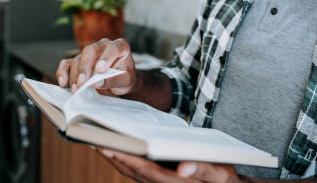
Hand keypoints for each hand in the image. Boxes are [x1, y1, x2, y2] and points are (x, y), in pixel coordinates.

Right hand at [56, 38, 136, 94]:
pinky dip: (63, 72)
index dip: (106, 58)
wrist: (121, 80)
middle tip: (83, 82)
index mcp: (119, 46)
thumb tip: (96, 82)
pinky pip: (67, 63)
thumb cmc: (125, 77)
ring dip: (75, 74)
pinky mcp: (80, 60)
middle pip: (90, 51)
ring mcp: (90, 52)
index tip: (100, 70)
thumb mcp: (124, 80)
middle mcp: (103, 45)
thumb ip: (112, 80)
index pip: (112, 48)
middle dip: (85, 67)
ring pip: (78, 59)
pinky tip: (63, 82)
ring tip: (76, 88)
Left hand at [97, 148, 242, 182]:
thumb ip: (203, 170)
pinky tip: (118, 143)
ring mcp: (159, 181)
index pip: (144, 170)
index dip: (125, 158)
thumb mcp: (221, 174)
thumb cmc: (224, 180)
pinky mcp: (160, 177)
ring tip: (97, 137)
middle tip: (92, 137)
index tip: (108, 147)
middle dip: (112, 154)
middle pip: (131, 170)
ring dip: (115, 155)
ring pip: (131, 170)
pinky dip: (125, 156)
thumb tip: (184, 167)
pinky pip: (138, 167)